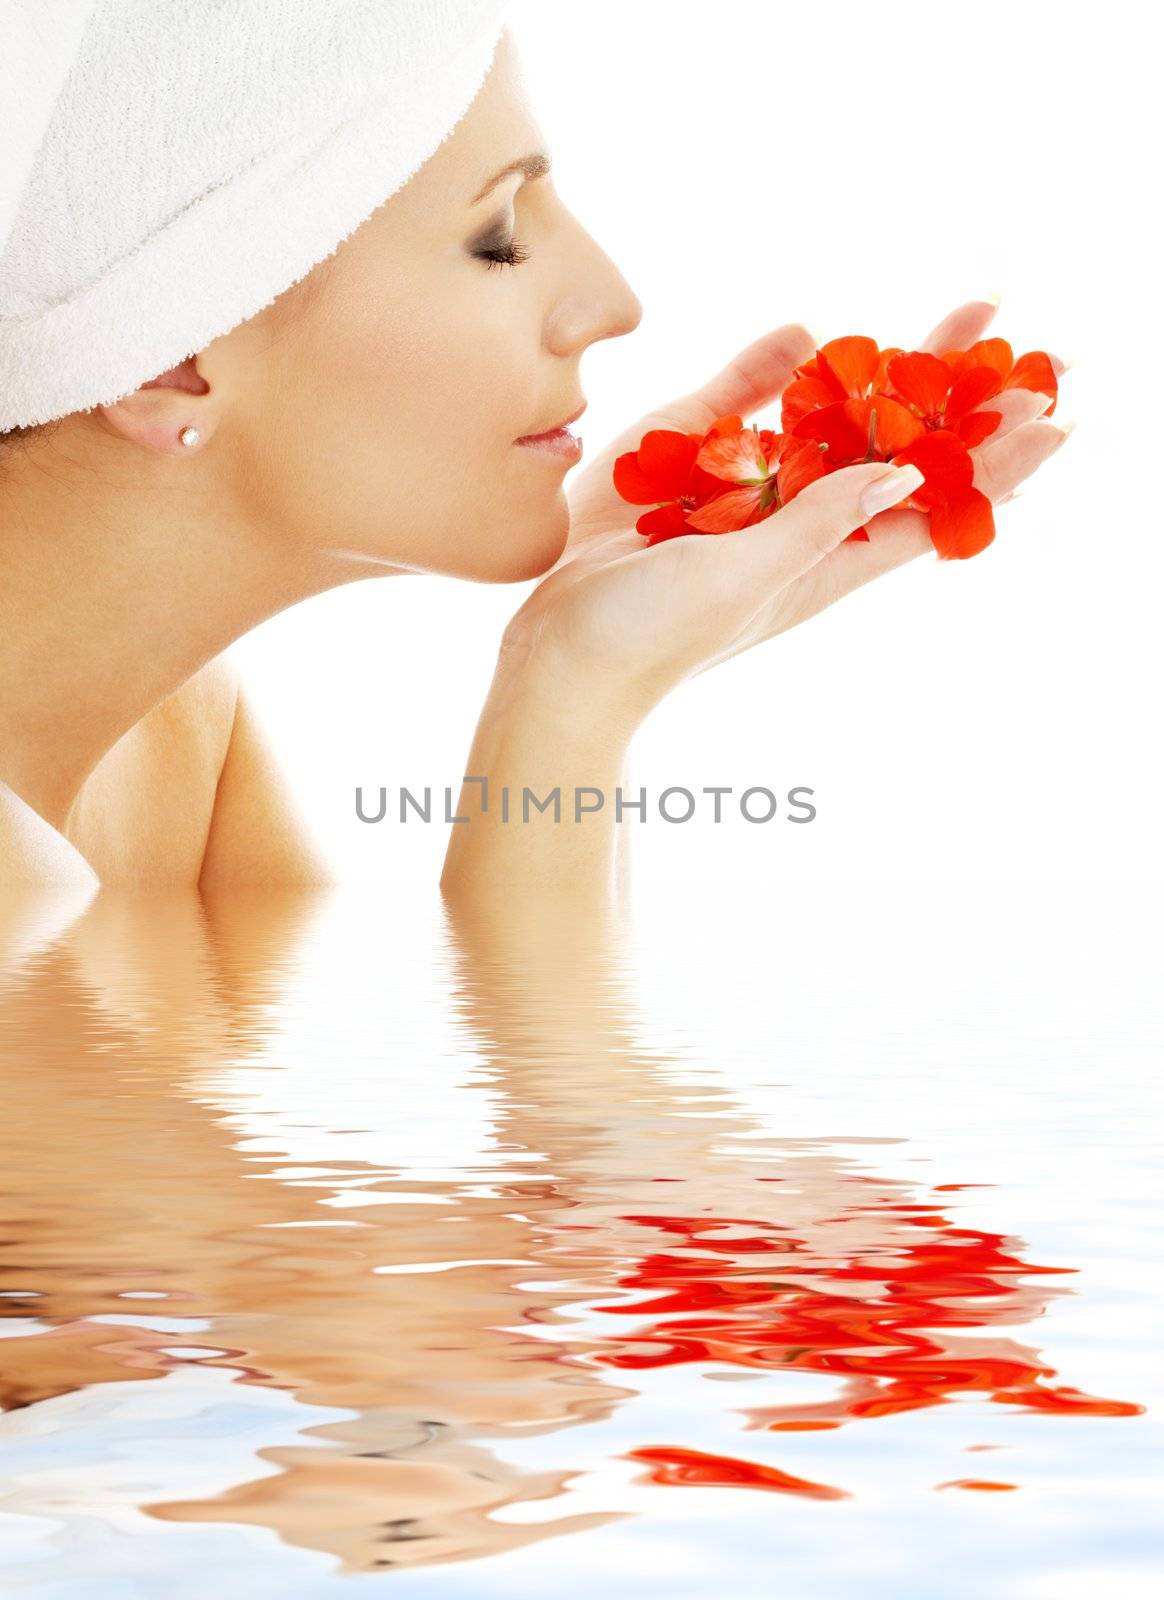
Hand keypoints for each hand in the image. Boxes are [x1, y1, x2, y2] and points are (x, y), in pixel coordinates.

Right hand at [500, 299, 1069, 717]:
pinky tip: (811, 341)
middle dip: (956, 398)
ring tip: (948, 327)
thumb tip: (910, 468)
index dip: (992, 463)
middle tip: (1015, 337)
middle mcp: (798, 525)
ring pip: (833, 425)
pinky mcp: (690, 471)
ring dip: (887, 376)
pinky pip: (746, 411)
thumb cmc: (649, 637)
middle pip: (898, 452)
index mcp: (826, 562)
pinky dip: (776, 376)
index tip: (1048, 411)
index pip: (934, 508)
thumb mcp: (743, 581)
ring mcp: (744, 496)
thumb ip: (817, 521)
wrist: (557, 656)